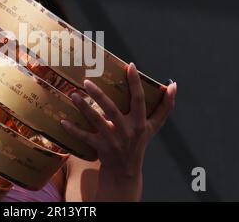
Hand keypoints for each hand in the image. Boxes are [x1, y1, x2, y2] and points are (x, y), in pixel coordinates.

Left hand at [61, 62, 176, 200]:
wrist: (126, 172)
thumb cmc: (139, 143)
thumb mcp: (154, 127)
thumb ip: (165, 107)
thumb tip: (174, 85)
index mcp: (140, 122)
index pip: (139, 99)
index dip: (135, 83)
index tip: (130, 65)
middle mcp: (127, 130)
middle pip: (112, 109)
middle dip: (99, 95)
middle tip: (87, 81)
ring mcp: (113, 140)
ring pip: (96, 121)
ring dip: (84, 108)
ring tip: (73, 95)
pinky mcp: (101, 148)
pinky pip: (85, 137)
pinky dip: (74, 130)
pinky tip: (63, 121)